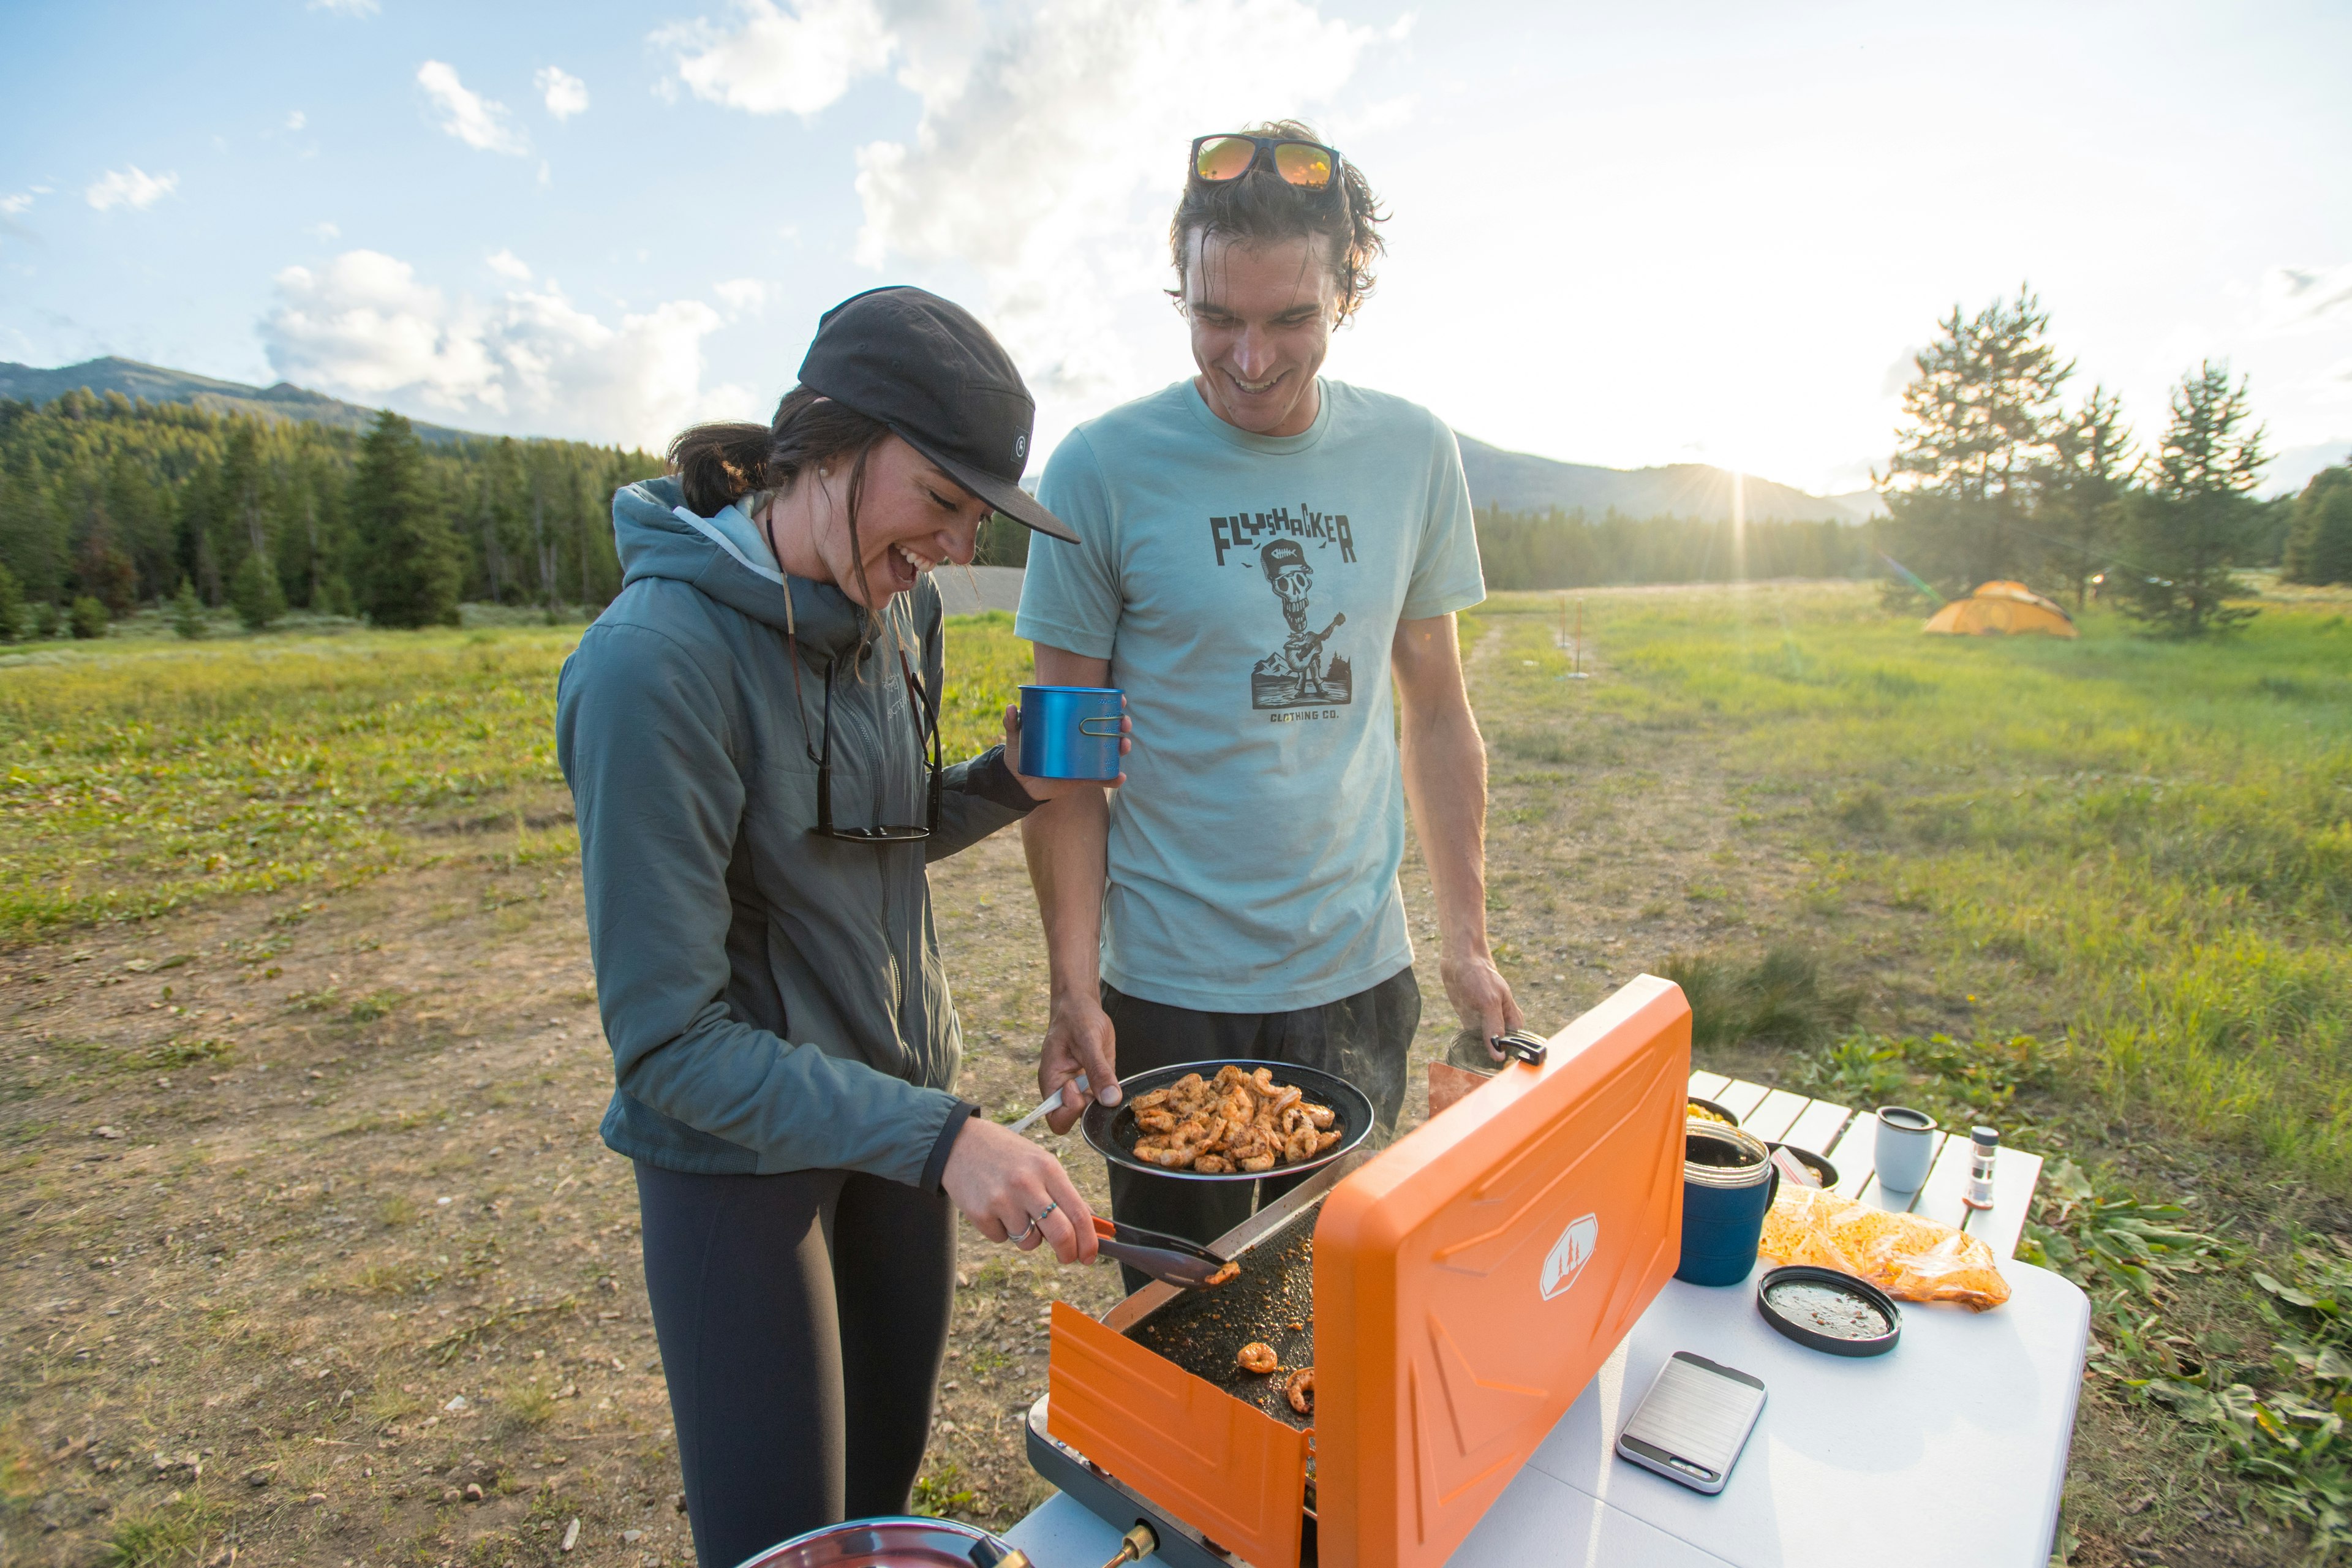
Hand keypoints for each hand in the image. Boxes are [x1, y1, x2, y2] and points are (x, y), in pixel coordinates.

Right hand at [941, 1117, 1097, 1264]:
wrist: (959, 1142)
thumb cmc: (1006, 1155)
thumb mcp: (1039, 1162)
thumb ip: (1061, 1192)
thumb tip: (1087, 1225)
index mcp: (1048, 1168)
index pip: (1079, 1213)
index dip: (1089, 1241)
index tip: (1090, 1256)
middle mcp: (1027, 1184)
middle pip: (1060, 1234)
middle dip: (1068, 1253)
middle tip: (1067, 1257)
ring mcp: (1002, 1200)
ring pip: (1030, 1242)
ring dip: (1029, 1237)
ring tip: (1015, 1211)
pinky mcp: (980, 1214)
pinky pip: (1002, 1239)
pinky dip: (1002, 1230)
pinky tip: (994, 1207)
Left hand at [1002, 701, 1129, 803]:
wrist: (1018, 784)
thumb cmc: (1019, 756)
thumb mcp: (1016, 738)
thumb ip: (1013, 725)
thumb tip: (1012, 708)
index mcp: (1070, 726)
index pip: (1093, 711)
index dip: (1110, 704)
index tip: (1121, 701)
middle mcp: (1081, 741)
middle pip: (1108, 729)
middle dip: (1121, 724)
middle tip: (1124, 723)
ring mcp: (1084, 760)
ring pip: (1110, 752)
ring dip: (1122, 747)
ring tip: (1124, 745)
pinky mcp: (1083, 778)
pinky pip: (1102, 778)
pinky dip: (1113, 778)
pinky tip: (1120, 777)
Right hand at [1039, 993, 1120, 1133]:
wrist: (1081, 1005)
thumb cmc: (1076, 1017)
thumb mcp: (1088, 1040)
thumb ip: (1098, 1070)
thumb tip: (1110, 1100)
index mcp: (1051, 1080)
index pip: (1056, 1117)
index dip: (1070, 1110)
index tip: (1079, 1086)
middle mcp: (1063, 1089)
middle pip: (1074, 1119)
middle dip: (1089, 1107)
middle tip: (1097, 1080)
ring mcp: (1080, 1088)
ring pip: (1091, 1111)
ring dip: (1102, 1100)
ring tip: (1103, 1072)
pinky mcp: (1094, 1083)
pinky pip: (1103, 1099)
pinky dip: (1110, 1093)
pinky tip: (1111, 1076)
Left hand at [1440, 947, 1522, 1062]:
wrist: (1460, 959)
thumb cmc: (1480, 975)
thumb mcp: (1489, 1002)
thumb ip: (1494, 1028)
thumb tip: (1499, 1056)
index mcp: (1513, 1019)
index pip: (1515, 1047)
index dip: (1507, 1059)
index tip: (1497, 1071)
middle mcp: (1501, 1024)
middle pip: (1500, 1050)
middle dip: (1492, 1061)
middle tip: (1481, 1073)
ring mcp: (1485, 1024)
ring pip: (1485, 1047)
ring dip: (1479, 1056)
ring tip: (1471, 1068)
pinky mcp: (1471, 1022)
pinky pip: (1472, 1041)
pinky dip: (1468, 1048)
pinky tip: (1463, 1056)